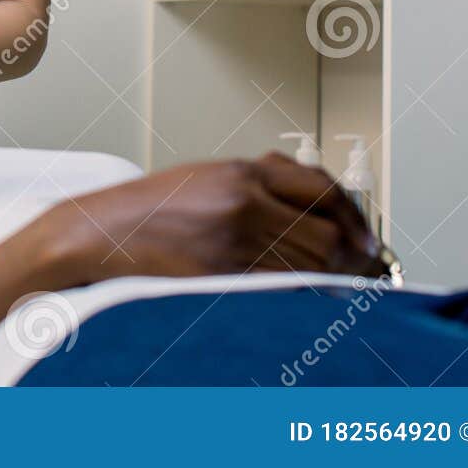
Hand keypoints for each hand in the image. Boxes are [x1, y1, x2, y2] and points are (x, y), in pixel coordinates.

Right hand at [40, 151, 387, 287]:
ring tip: (334, 286)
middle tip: (361, 270)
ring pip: (309, 264)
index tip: (365, 238)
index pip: (321, 188)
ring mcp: (233, 239)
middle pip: (324, 232)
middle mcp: (243, 201)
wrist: (103, 232)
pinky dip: (300, 293)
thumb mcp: (209, 178)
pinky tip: (302, 295)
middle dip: (349, 256)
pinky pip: (281, 286)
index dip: (352, 218)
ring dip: (329, 279)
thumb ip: (260, 187)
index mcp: (241, 172)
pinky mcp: (223, 274)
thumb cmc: (150, 209)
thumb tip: (314, 212)